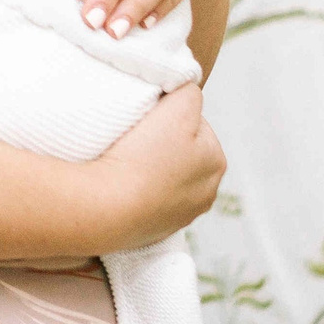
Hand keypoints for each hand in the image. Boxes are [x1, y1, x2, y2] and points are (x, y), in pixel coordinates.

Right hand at [88, 85, 226, 248]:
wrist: (107, 208)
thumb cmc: (143, 155)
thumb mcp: (178, 105)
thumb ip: (190, 91)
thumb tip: (186, 92)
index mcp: (217, 162)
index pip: (193, 123)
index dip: (168, 116)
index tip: (146, 120)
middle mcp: (206, 193)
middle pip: (180, 151)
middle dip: (161, 144)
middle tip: (134, 141)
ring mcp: (180, 216)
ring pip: (163, 176)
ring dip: (148, 168)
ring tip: (125, 164)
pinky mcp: (155, 232)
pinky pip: (146, 200)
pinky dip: (136, 192)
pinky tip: (121, 186)